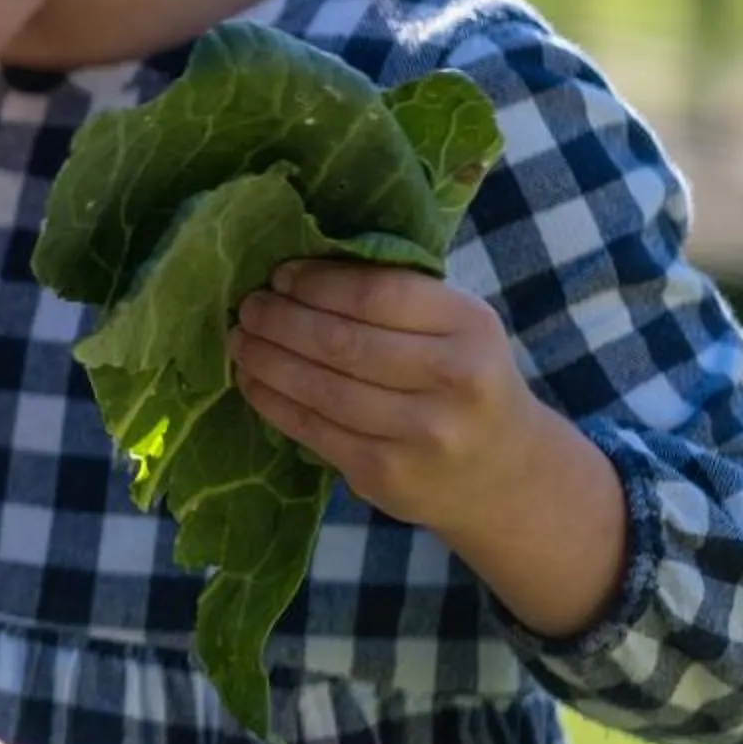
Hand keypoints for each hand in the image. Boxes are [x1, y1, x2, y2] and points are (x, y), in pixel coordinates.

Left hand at [232, 259, 625, 637]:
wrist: (503, 471)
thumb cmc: (464, 381)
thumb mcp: (457, 328)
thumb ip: (399, 298)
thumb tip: (300, 269)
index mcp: (470, 326)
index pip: (378, 294)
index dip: (318, 283)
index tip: (280, 276)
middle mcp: (453, 379)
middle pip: (341, 341)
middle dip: (281, 320)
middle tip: (248, 307)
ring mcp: (420, 433)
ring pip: (320, 388)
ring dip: (266, 359)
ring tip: (239, 339)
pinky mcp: (385, 474)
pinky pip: (311, 429)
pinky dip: (271, 401)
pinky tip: (251, 380)